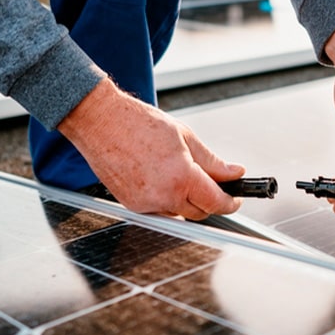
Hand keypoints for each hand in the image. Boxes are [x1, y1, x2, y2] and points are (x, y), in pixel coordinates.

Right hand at [57, 79, 244, 218]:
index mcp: (181, 178)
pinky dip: (166, 198)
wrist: (100, 122)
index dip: (230, 202)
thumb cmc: (138, 123)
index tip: (234, 198)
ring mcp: (145, 203)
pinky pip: (158, 209)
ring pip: (178, 212)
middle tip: (212, 182)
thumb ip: (213, 161)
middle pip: (199, 212)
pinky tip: (160, 176)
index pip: (215, 202)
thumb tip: (234, 173)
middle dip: (209, 200)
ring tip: (178, 171)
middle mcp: (163, 196)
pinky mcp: (131, 205)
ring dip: (186, 199)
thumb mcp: (185, 136)